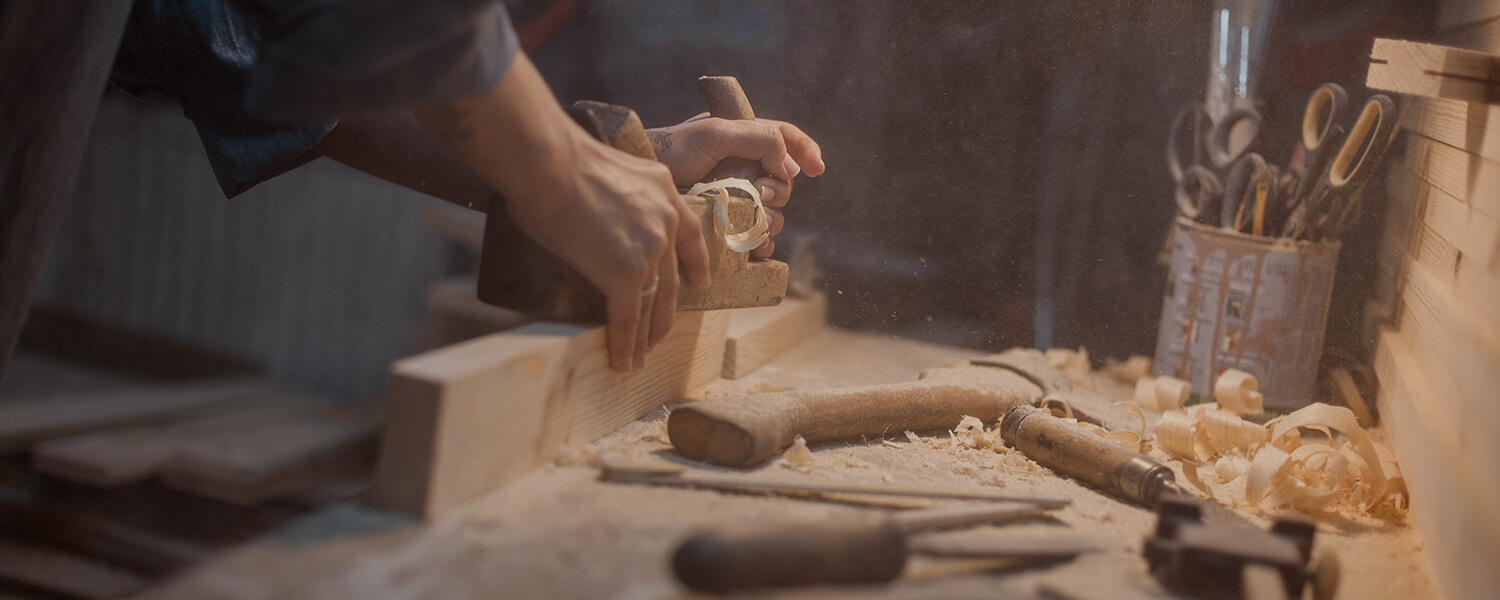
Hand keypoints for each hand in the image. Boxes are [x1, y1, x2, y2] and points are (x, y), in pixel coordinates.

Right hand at [415, 56, 709, 372]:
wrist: (548, 162)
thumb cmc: (557, 159)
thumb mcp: (609, 169)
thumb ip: (618, 196)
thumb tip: (592, 214)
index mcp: (664, 189)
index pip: (690, 234)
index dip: (695, 264)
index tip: (699, 283)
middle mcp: (666, 220)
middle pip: (672, 278)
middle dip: (666, 312)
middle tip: (659, 334)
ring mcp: (650, 249)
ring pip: (654, 303)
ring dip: (646, 336)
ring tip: (639, 358)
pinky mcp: (626, 274)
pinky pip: (629, 317)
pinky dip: (626, 344)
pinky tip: (624, 362)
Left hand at [647, 114, 824, 257]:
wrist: (641, 188)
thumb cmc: (670, 151)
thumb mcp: (715, 133)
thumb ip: (759, 139)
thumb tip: (789, 168)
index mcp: (741, 139)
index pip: (784, 138)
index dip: (805, 151)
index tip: (817, 169)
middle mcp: (741, 168)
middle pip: (783, 181)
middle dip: (780, 190)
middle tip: (761, 194)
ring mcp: (733, 198)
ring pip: (772, 212)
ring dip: (771, 218)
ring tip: (754, 219)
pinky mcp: (724, 226)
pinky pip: (755, 239)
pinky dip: (761, 244)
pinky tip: (756, 247)